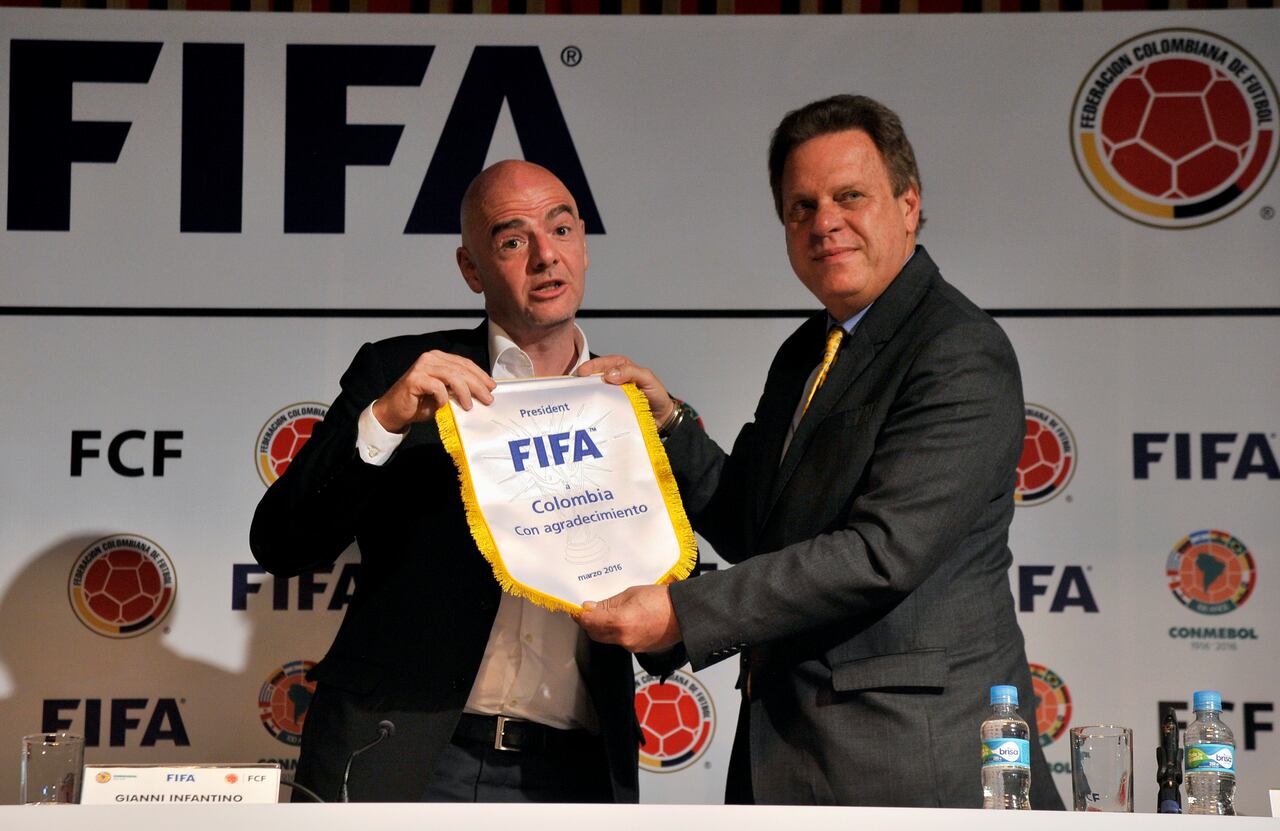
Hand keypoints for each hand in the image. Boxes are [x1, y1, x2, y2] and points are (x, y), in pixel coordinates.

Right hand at [372, 351, 495, 432]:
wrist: (395, 411)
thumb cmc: (420, 403)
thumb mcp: (445, 393)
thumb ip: (458, 388)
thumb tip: (482, 392)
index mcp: (439, 358)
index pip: (464, 363)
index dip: (480, 375)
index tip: (492, 386)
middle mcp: (431, 358)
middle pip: (461, 369)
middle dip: (478, 385)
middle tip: (488, 398)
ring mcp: (422, 367)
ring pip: (452, 376)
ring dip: (465, 392)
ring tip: (470, 405)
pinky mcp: (415, 379)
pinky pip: (437, 387)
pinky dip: (444, 397)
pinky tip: (444, 406)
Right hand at [575, 355, 675, 427]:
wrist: (663, 418)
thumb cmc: (657, 395)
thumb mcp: (647, 379)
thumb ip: (631, 372)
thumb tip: (608, 374)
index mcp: (622, 368)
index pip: (603, 363)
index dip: (591, 367)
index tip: (582, 373)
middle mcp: (614, 380)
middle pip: (593, 377)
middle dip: (582, 380)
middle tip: (572, 385)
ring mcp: (611, 394)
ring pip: (593, 391)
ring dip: (584, 394)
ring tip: (574, 397)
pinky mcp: (610, 408)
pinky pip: (598, 405)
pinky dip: (591, 406)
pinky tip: (584, 410)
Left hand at [578, 584, 681, 652]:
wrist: (685, 613)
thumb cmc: (662, 600)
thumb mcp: (630, 593)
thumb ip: (608, 603)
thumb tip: (591, 607)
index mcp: (618, 622)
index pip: (588, 622)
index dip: (579, 615)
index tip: (577, 610)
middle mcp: (623, 638)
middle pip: (595, 634)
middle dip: (590, 623)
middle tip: (591, 610)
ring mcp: (631, 646)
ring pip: (608, 639)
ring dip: (604, 628)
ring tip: (612, 612)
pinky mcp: (639, 649)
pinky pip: (622, 641)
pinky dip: (619, 632)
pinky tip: (627, 620)